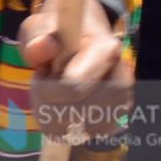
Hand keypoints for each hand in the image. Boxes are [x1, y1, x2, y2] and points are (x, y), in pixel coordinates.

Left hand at [19, 0, 132, 140]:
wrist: (78, 33)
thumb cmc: (56, 32)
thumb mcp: (39, 28)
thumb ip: (37, 39)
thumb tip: (44, 47)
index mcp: (104, 48)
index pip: (73, 87)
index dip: (46, 90)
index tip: (41, 72)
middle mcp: (121, 74)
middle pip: (84, 113)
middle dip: (53, 108)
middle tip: (44, 86)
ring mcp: (124, 95)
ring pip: (91, 127)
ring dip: (62, 121)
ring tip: (52, 97)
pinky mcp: (120, 112)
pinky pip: (96, 132)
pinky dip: (74, 130)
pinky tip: (63, 112)